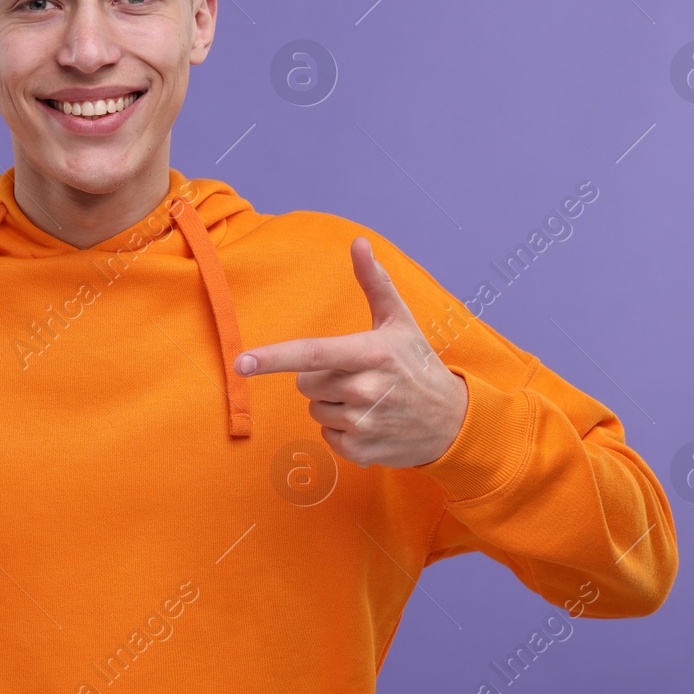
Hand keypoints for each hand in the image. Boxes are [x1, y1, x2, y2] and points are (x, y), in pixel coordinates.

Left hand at [234, 236, 468, 468]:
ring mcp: (365, 423)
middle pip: (305, 383)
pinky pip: (326, 436)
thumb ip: (374, 281)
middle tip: (356, 375)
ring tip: (367, 400)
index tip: (240, 363)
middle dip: (321, 378)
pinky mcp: (362, 451)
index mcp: (371, 353)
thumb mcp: (400, 320)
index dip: (273, 358)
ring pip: (315, 410)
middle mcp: (367, 389)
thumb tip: (358, 242)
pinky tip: (369, 422)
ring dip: (332, 404)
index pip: (312, 353)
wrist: (453, 420)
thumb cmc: (418, 363)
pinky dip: (341, 430)